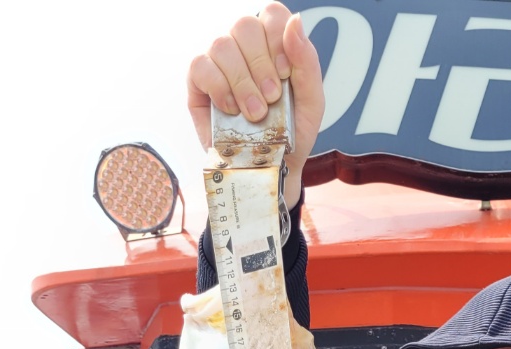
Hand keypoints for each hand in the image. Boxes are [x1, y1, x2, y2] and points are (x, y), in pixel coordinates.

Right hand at [187, 4, 324, 210]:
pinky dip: (219, 87)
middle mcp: (245, 49)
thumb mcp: (312, 101)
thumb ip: (307, 61)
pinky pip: (201, 66)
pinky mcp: (198, 84)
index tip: (286, 72)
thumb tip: (295, 22)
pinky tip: (232, 109)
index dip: (278, 38)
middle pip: (244, 25)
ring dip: (242, 81)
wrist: (274, 170)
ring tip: (255, 113)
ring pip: (222, 45)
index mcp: (273, 45)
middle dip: (261, 64)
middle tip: (272, 98)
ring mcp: (220, 64)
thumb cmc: (292, 135)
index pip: (272, 14)